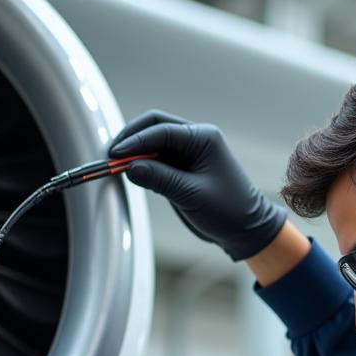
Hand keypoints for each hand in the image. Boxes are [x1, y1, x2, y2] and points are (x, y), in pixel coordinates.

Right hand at [109, 111, 285, 260]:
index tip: (115, 156)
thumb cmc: (228, 210)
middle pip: (154, 126)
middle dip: (131, 139)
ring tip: (113, 165)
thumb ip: (160, 179)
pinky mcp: (182, 167)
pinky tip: (127, 171)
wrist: (246, 228)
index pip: (161, 130)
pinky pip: (156, 157)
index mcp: (203, 138)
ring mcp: (188, 152)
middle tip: (110, 156)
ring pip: (153, 141)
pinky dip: (140, 162)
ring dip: (134, 150)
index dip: (135, 141)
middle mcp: (195, 139)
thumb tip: (129, 167)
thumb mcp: (192, 195)